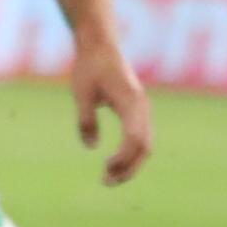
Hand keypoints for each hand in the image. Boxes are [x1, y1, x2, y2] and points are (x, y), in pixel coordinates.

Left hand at [67, 32, 152, 186]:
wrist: (100, 45)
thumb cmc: (90, 67)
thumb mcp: (81, 93)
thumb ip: (86, 120)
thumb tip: (91, 146)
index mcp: (130, 102)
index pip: (134, 139)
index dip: (123, 158)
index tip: (105, 169)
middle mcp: (141, 108)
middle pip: (144, 147)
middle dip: (127, 168)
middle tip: (105, 182)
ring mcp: (142, 110)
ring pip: (145, 145)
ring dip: (130, 164)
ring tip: (108, 177)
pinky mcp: (137, 111)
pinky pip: (140, 138)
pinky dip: (131, 154)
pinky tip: (114, 163)